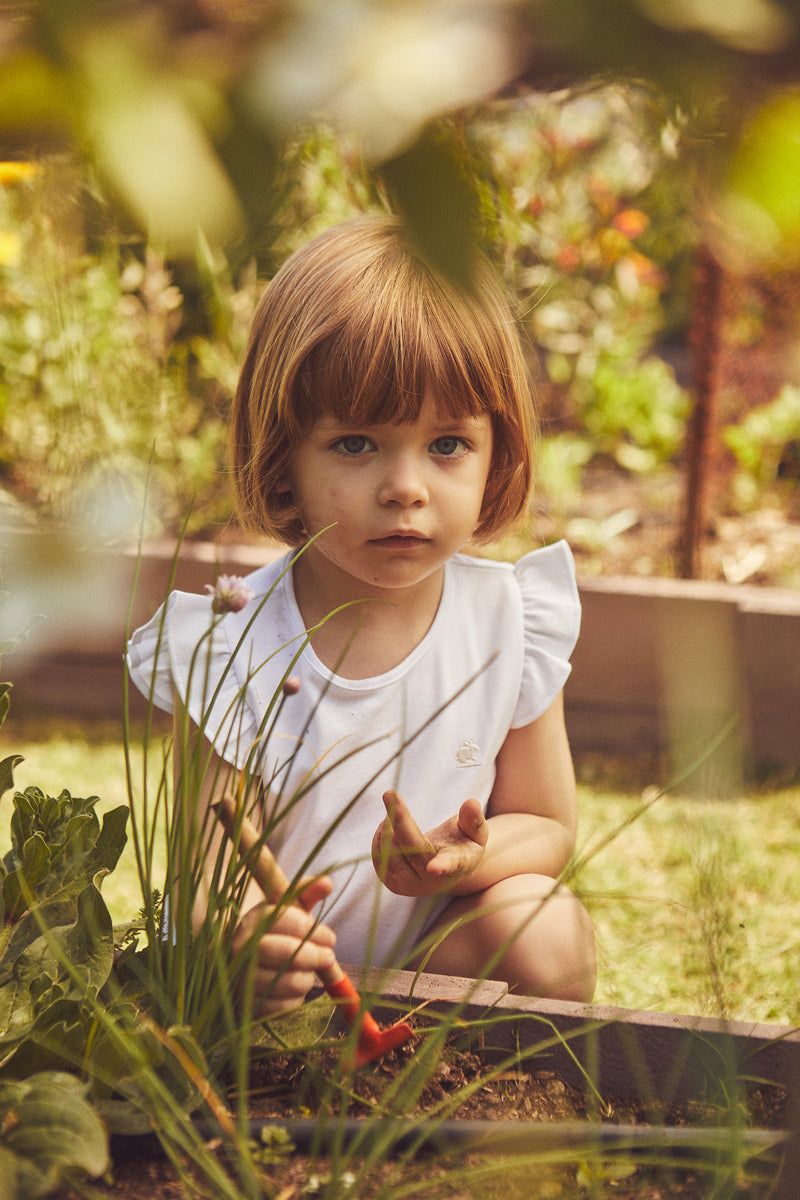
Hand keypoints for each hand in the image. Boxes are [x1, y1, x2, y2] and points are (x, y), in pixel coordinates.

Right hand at [231, 876, 335, 1015]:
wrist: (242, 968)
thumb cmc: (272, 935)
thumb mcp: (286, 911)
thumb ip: (306, 893)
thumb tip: (328, 883)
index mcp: (251, 921)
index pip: (284, 920)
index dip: (312, 930)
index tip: (331, 937)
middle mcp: (241, 950)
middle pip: (283, 952)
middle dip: (314, 956)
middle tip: (329, 957)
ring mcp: (241, 980)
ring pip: (286, 982)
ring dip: (307, 979)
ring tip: (309, 973)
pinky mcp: (247, 1007)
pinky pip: (282, 1008)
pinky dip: (296, 1000)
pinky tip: (295, 989)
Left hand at [371, 790, 487, 896]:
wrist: (446, 868)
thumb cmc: (462, 844)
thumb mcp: (474, 831)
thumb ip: (473, 819)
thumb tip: (472, 803)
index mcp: (456, 864)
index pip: (449, 865)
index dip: (442, 867)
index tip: (434, 869)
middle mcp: (432, 880)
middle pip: (411, 849)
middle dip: (399, 820)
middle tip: (389, 794)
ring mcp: (411, 886)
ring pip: (391, 854)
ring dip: (387, 828)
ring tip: (393, 813)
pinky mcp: (394, 885)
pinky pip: (379, 859)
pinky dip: (379, 838)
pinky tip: (388, 827)